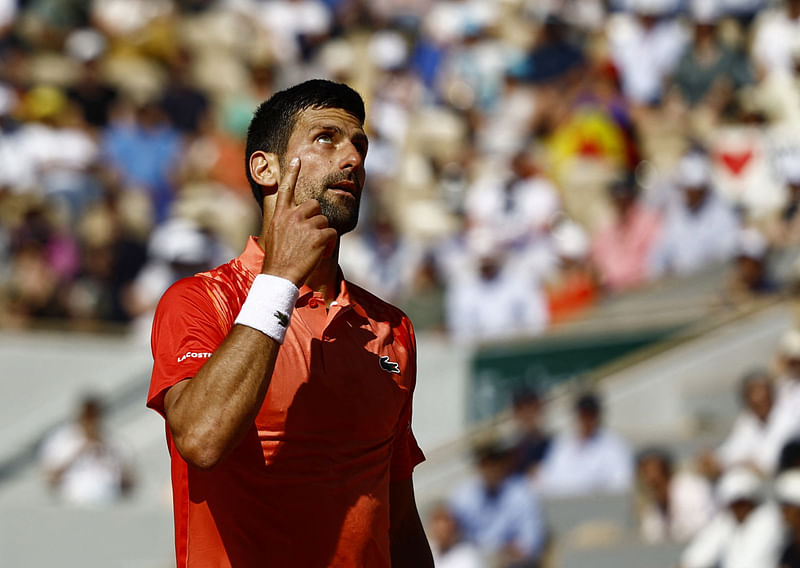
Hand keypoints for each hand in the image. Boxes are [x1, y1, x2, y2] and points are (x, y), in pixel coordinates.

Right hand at [261, 157, 336, 285]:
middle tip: (308, 238)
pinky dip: (328, 244)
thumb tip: (301, 219)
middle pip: (314, 205)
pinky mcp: (318, 236)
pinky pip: (331, 233)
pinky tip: (318, 254)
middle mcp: (292, 216)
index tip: (297, 159)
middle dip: (315, 219)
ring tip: (310, 250)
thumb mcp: (276, 235)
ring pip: (324, 221)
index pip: (286, 189)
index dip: (292, 173)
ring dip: (321, 235)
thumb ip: (287, 222)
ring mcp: (305, 225)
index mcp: (280, 215)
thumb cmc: (279, 260)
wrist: (279, 276)